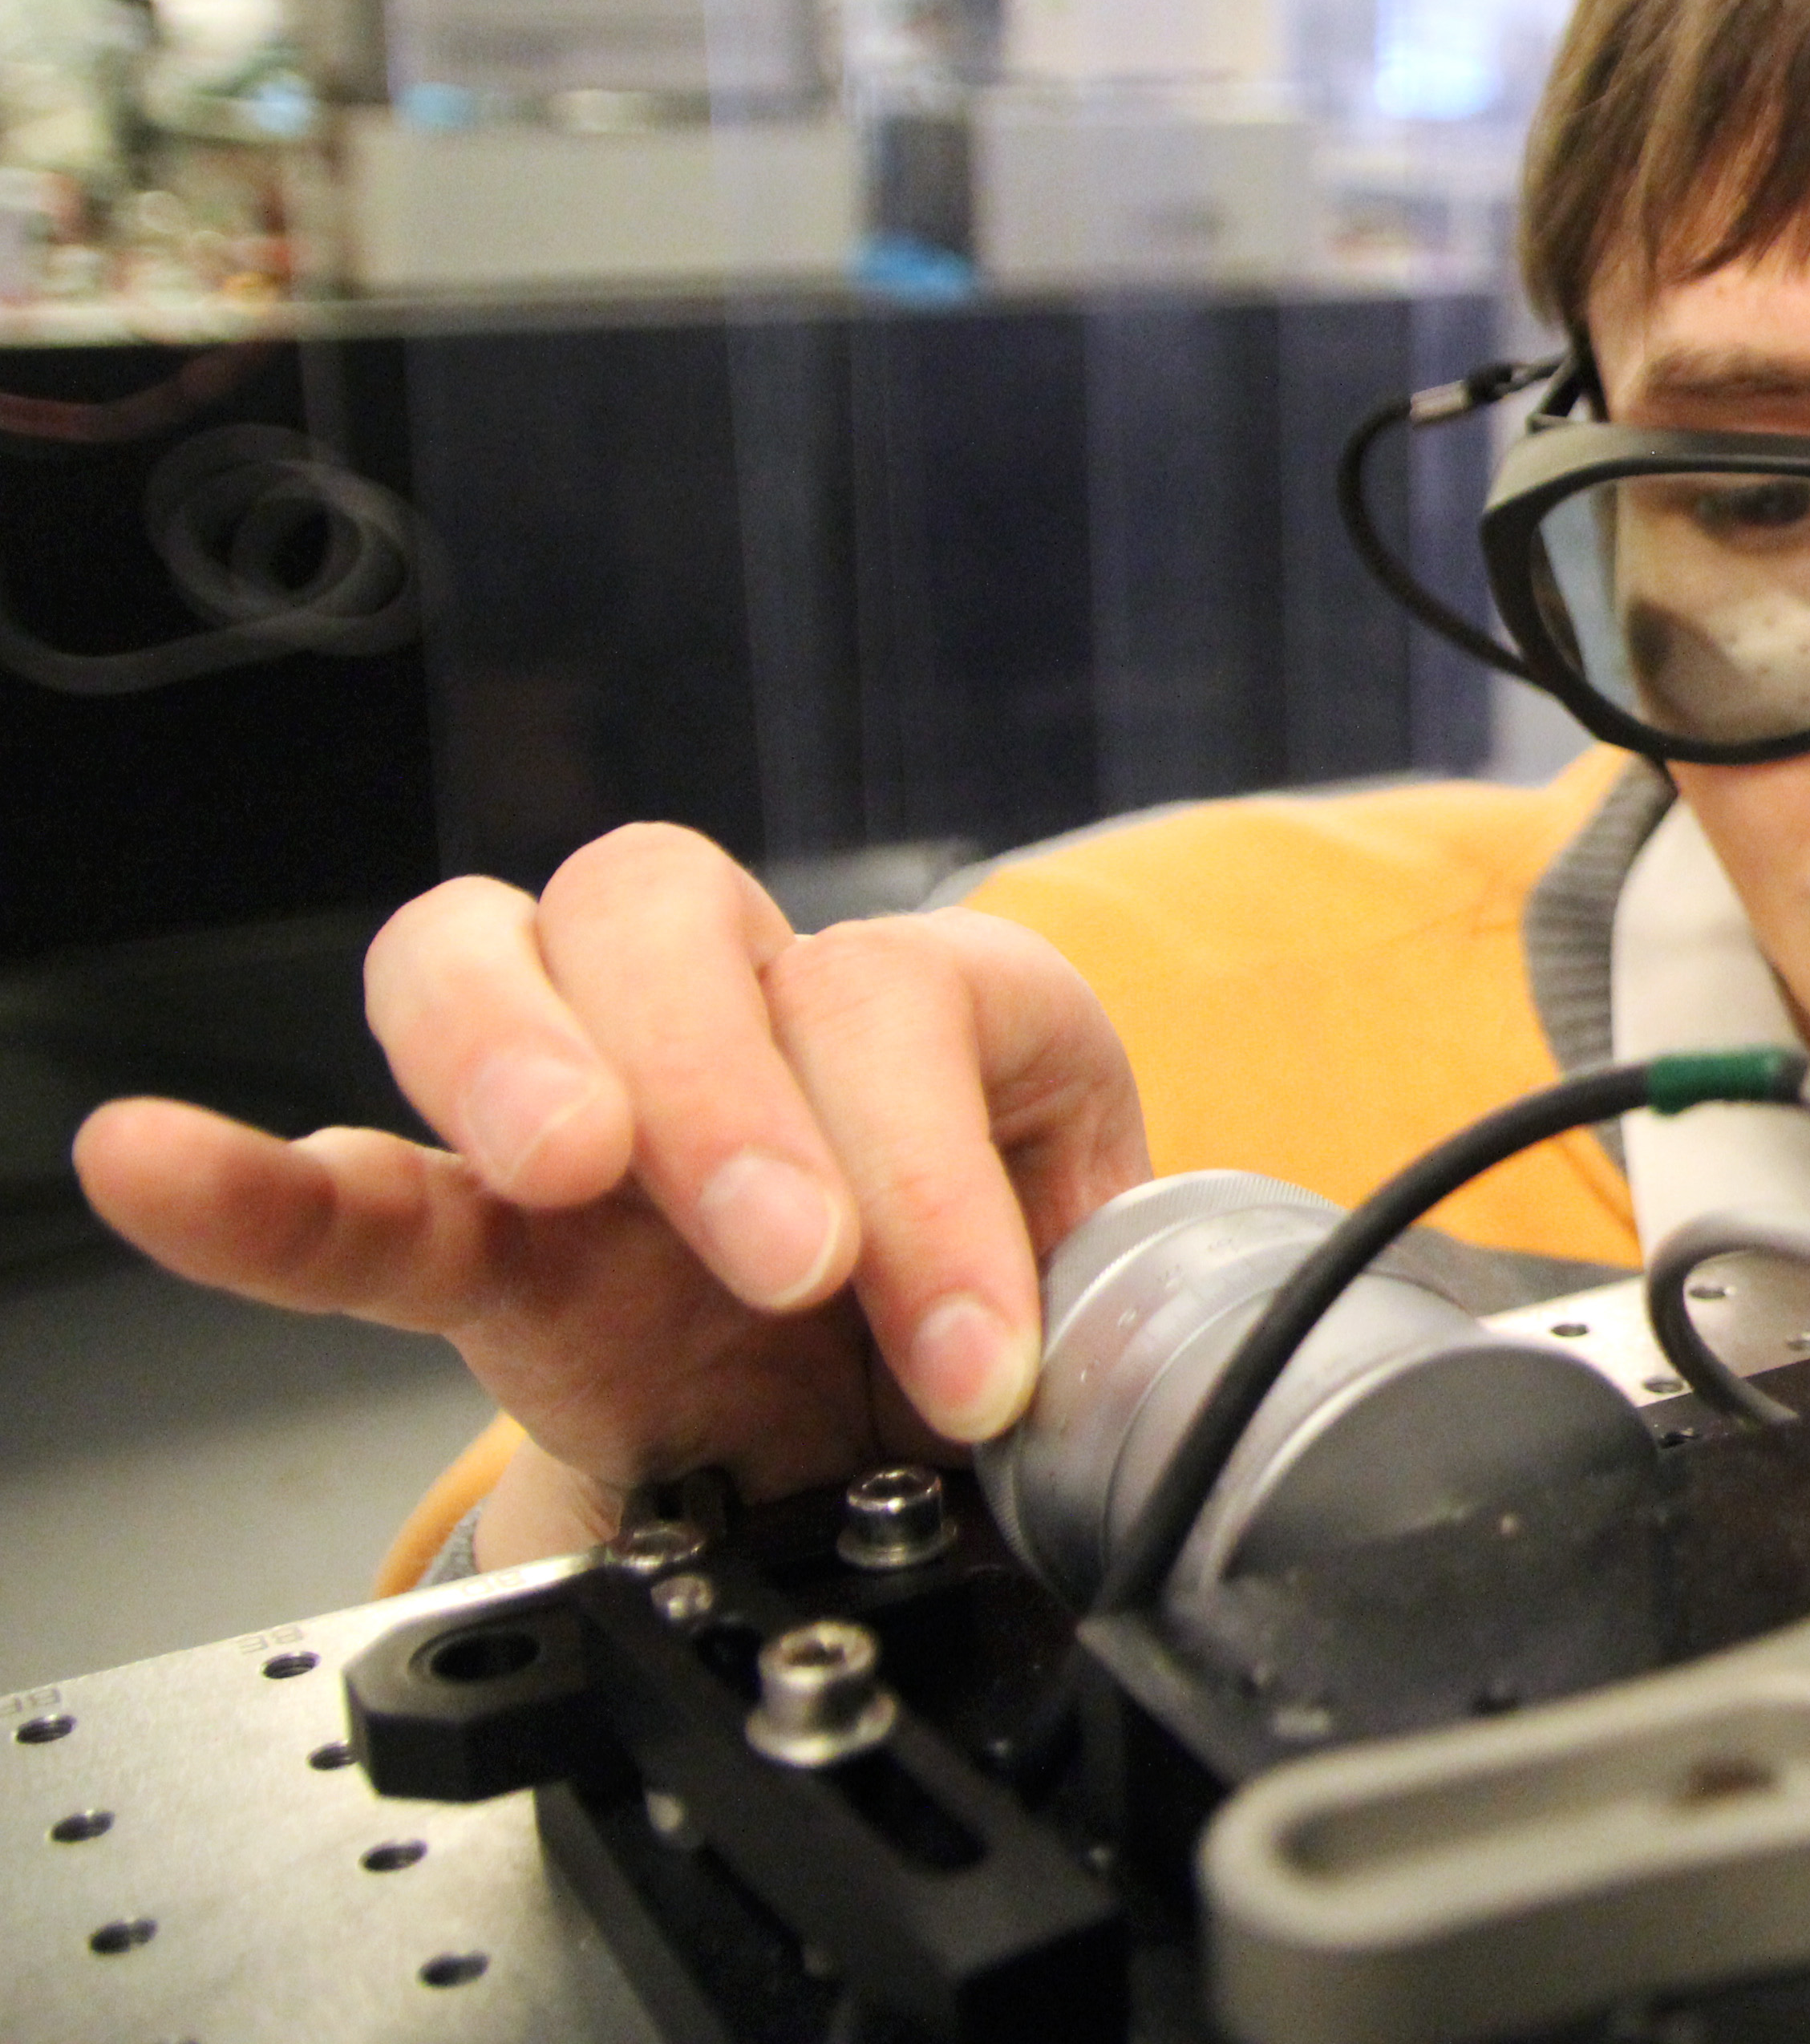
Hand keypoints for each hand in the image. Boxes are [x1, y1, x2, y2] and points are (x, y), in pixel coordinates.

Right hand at [73, 824, 1149, 1563]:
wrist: (915, 1452)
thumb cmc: (1010, 1329)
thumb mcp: (1096, 1307)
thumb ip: (1089, 1320)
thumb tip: (1089, 1387)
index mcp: (933, 1005)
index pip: (908, 1003)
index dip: (942, 1181)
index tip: (979, 1364)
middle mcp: (746, 1000)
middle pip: (672, 911)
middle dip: (729, 1088)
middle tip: (793, 1265)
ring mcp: (586, 1097)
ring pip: (492, 957)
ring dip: (521, 1059)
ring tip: (572, 1173)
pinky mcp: (476, 1229)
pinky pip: (350, 1180)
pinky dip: (253, 1184)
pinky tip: (157, 1165)